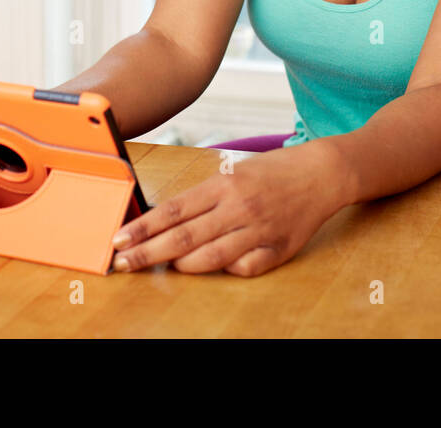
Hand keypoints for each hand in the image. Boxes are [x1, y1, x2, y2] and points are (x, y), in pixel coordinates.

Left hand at [110, 139, 350, 276]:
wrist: (322, 173)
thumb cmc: (273, 171)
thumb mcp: (233, 172)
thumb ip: (203, 197)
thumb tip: (164, 220)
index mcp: (224, 185)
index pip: (172, 211)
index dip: (142, 228)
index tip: (118, 240)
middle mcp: (238, 208)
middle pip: (183, 237)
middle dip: (147, 253)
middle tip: (122, 264)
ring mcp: (259, 230)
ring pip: (210, 258)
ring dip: (181, 266)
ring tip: (164, 267)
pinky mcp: (278, 249)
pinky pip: (244, 268)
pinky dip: (226, 270)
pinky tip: (215, 266)